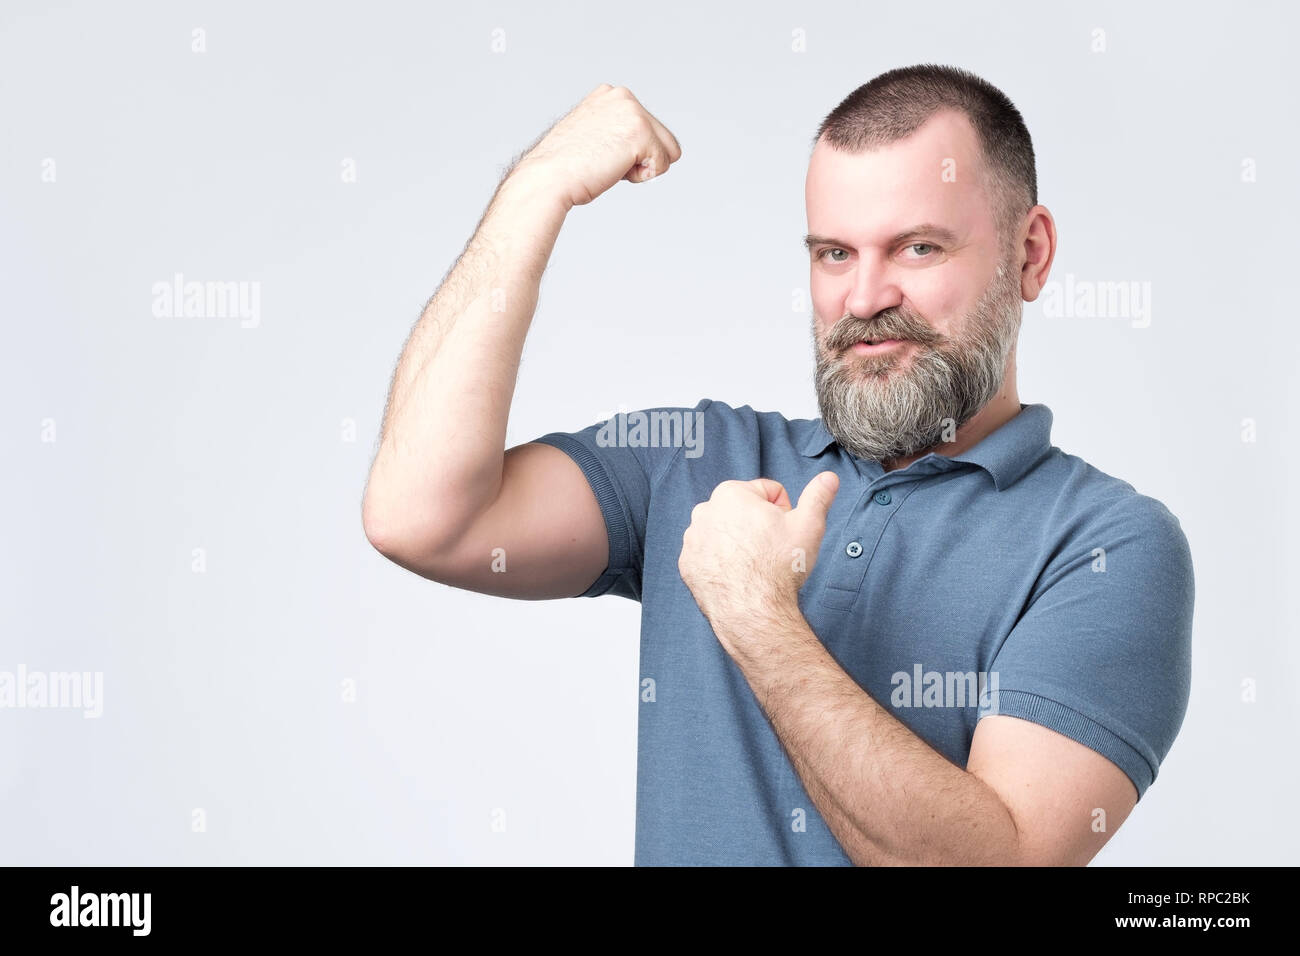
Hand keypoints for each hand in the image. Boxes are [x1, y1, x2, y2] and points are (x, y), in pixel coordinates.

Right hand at [507, 84, 682, 209]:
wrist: (547, 178)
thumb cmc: (562, 168)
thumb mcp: (591, 137)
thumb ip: (614, 131)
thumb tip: (633, 146)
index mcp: (610, 94)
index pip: (647, 128)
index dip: (627, 151)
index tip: (597, 153)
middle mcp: (624, 96)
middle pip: (663, 138)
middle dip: (639, 159)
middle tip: (603, 161)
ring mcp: (634, 112)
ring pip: (668, 151)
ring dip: (642, 168)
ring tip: (608, 165)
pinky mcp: (641, 132)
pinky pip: (662, 166)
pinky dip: (641, 177)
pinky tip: (613, 170)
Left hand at [678, 472, 838, 656]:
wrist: (752, 611)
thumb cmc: (778, 567)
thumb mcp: (808, 526)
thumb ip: (818, 496)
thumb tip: (829, 478)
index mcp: (731, 493)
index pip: (768, 493)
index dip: (784, 512)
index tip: (784, 532)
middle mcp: (705, 511)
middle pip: (744, 511)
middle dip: (759, 525)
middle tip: (771, 550)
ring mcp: (692, 539)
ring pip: (725, 532)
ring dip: (739, 542)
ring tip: (754, 565)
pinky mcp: (687, 564)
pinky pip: (709, 555)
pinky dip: (722, 562)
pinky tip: (737, 576)